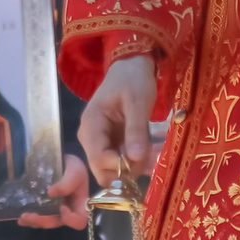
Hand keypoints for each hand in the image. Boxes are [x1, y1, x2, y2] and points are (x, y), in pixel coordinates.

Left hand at [19, 155, 92, 228]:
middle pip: (57, 223)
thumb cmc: (74, 168)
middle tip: (29, 216)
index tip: (62, 207)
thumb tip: (50, 193)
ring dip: (33, 222)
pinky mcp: (46, 209)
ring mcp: (56, 212)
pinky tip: (20, 217)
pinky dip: (29, 219)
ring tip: (22, 217)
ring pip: (45, 223)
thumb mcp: (76, 171)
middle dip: (43, 221)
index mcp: (79, 206)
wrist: (64, 163)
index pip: (79, 222)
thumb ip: (68, 182)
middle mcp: (67, 212)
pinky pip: (38, 218)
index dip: (70, 219)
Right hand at [80, 54, 158, 185]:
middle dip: (126, 169)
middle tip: (147, 154)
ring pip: (112, 171)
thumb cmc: (133, 80)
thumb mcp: (138, 102)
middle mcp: (90, 138)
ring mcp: (99, 143)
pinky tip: (147, 149)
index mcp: (91, 125)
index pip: (98, 158)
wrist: (131, 69)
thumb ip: (136, 130)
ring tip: (149, 148)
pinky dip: (134, 162)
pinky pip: (120, 163)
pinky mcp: (110, 145)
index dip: (119, 165)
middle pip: (102, 170)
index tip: (141, 156)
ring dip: (132, 167)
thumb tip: (135, 158)